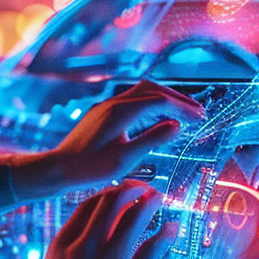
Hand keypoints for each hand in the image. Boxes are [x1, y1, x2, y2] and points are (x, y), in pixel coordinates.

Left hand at [11, 80, 204, 199]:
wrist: (57, 169)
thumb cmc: (89, 169)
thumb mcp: (125, 159)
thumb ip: (153, 140)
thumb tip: (177, 126)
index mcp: (121, 112)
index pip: (160, 102)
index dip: (183, 108)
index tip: (200, 118)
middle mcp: (113, 103)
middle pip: (152, 89)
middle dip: (177, 98)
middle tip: (198, 111)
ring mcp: (106, 106)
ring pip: (141, 92)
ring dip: (164, 98)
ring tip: (182, 112)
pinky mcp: (102, 113)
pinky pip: (132, 99)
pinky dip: (150, 103)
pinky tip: (157, 117)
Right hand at [15, 183, 176, 258]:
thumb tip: (72, 252)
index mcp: (62, 244)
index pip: (89, 206)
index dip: (109, 194)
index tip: (121, 191)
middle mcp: (84, 248)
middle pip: (112, 205)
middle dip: (132, 192)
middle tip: (146, 190)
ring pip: (133, 221)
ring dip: (149, 205)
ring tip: (160, 198)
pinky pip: (149, 253)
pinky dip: (163, 237)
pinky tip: (172, 229)